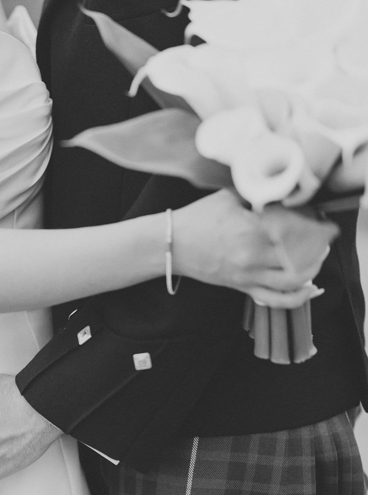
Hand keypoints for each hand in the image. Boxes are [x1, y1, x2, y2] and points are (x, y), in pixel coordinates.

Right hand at [172, 190, 336, 306]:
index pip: (297, 227)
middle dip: (319, 243)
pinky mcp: (243, 287)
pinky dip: (297, 298)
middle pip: (303, 254)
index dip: (313, 221)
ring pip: (296, 279)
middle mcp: (253, 255)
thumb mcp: (229, 197)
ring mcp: (249, 275)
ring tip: (318, 256)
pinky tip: (309, 289)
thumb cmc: (196, 219)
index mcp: (252, 229)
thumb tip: (284, 194)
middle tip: (324, 235)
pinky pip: (276, 300)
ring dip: (314, 268)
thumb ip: (259, 195)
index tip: (318, 216)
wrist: (170, 245)